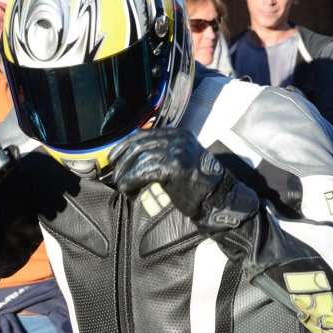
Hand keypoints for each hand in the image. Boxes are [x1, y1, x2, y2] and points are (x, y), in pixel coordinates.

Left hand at [110, 128, 224, 216]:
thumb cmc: (197, 184)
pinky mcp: (174, 167)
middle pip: (140, 145)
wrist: (218, 198)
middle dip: (122, 160)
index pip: (144, 134)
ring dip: (125, 173)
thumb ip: (162, 153)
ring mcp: (177, 151)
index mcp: (179, 134)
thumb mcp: (182, 159)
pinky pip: (144, 171)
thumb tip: (131, 158)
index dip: (124, 145)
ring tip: (121, 184)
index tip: (113, 157)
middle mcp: (178, 139)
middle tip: (115, 174)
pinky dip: (131, 180)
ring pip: (140, 158)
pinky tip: (127, 188)